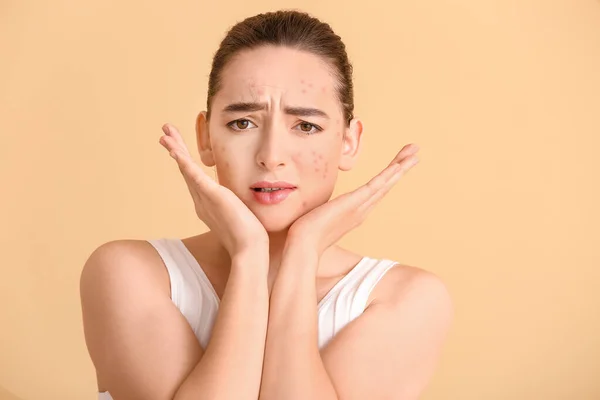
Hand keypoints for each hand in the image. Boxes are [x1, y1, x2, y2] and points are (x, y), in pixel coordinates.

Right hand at [158, 123, 268, 257]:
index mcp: (207, 204)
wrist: (249, 249)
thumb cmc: (248, 237)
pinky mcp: (213, 196)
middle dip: (175, 150)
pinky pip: (195, 176)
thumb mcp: (239, 215)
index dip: (183, 160)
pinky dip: (184, 162)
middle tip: (164, 133)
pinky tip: (176, 151)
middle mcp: (201, 201)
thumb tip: (242, 204)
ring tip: (165, 134)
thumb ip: (236, 207)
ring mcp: (205, 199)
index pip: (193, 177)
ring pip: (186, 169)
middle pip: (185, 170)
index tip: (177, 146)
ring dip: (175, 150)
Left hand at [285, 143, 419, 259]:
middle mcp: (362, 210)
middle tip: (416, 154)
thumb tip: (312, 209)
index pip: (376, 190)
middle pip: (387, 185)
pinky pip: (376, 185)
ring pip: (386, 183)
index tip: (399, 165)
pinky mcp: (354, 203)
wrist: (303, 245)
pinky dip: (389, 175)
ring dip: (401, 167)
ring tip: (415, 154)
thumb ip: (320, 211)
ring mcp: (360, 206)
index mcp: (355, 212)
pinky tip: (399, 165)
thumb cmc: (305, 235)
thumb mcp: (317, 217)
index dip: (389, 178)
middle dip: (401, 167)